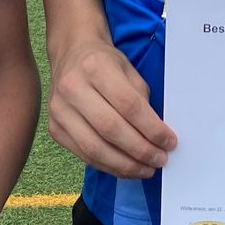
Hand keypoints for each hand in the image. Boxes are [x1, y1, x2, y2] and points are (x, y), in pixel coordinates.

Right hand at [47, 35, 175, 178]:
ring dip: (125, 165)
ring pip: (94, 148)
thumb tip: (157, 137)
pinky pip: (83, 155)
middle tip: (160, 160)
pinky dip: (108, 166)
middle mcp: (72, 87)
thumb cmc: (104, 63)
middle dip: (140, 150)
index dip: (151, 128)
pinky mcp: (54, 128)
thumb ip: (141, 101)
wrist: (71, 55)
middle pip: (110, 128)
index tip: (169, 142)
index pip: (128, 104)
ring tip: (146, 169)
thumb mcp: (129, 71)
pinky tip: (125, 167)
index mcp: (95, 67)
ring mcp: (59, 110)